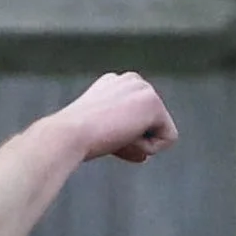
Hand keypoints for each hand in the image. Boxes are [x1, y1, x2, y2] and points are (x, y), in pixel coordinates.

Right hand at [61, 72, 176, 166]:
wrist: (68, 134)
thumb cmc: (76, 138)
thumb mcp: (99, 133)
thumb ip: (122, 138)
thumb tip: (144, 156)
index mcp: (115, 83)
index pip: (136, 121)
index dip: (121, 137)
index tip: (98, 134)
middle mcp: (132, 80)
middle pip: (151, 126)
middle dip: (133, 140)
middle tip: (105, 136)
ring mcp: (144, 89)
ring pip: (160, 132)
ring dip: (137, 143)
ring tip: (112, 134)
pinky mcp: (154, 103)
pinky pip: (167, 139)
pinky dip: (147, 147)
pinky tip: (124, 136)